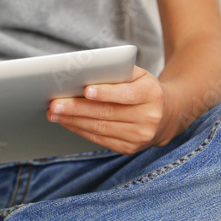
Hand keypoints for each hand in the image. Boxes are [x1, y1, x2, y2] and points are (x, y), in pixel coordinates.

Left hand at [46, 65, 170, 154]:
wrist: (166, 115)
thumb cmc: (143, 87)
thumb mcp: (138, 74)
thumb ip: (118, 71)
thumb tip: (85, 72)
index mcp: (151, 94)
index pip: (127, 94)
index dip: (106, 93)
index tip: (85, 90)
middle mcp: (148, 118)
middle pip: (108, 113)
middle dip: (78, 108)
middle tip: (55, 103)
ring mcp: (139, 137)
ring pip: (101, 129)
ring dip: (74, 121)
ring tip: (54, 113)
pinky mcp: (129, 148)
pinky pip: (101, 140)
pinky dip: (81, 131)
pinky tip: (67, 123)